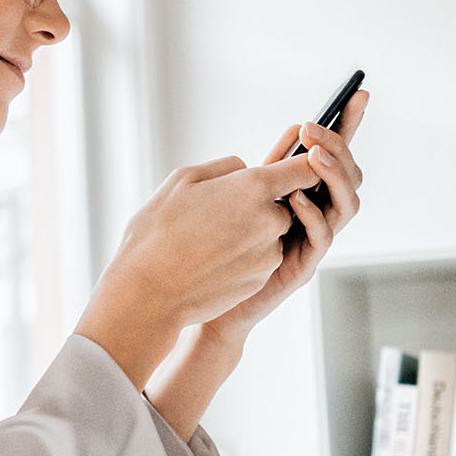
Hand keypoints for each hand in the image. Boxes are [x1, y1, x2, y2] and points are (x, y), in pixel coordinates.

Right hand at [77, 150, 324, 387]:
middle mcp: (270, 220)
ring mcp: (269, 253)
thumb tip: (246, 169)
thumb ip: (226, 167)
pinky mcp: (262, 278)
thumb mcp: (183, 180)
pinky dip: (244, 256)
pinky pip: (262, 258)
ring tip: (210, 238)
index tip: (291, 165)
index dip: (303, 164)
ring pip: (272, 232)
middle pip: (287, 203)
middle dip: (262, 204)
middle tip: (221, 211)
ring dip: (251, 231)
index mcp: (253, 187)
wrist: (148, 291)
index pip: (307, 168)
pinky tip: (212, 259)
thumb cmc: (157, 231)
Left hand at [206, 87, 367, 338]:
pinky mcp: (304, 265)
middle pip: (352, 177)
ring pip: (347, 205)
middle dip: (340, 148)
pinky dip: (312, 214)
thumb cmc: (232, 244)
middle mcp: (321, 215)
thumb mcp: (253, 194)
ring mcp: (316, 241)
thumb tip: (298, 126)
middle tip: (314, 130)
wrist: (212, 296)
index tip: (359, 94)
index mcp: (312, 193)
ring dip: (333, 176)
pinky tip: (295, 197)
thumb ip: (278, 164)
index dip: (351, 126)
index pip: (339, 155)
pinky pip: (321, 237)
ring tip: (314, 156)